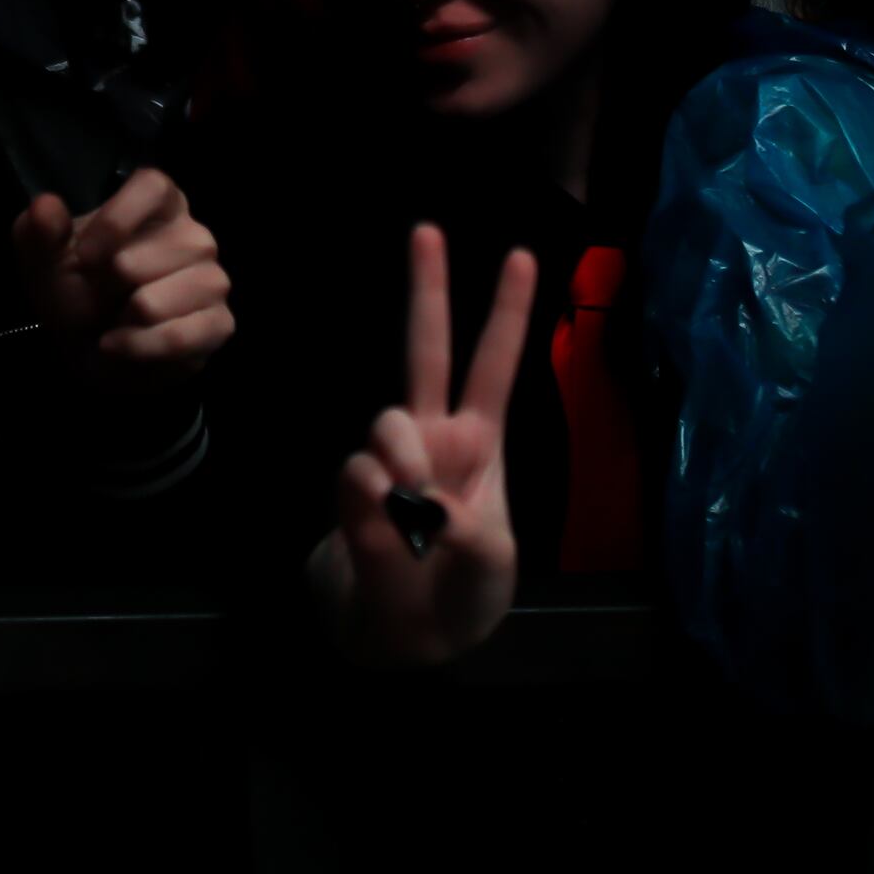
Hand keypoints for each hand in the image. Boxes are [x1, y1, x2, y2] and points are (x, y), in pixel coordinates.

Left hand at [7, 168, 233, 387]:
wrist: (91, 350)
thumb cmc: (73, 290)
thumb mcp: (42, 260)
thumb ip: (39, 230)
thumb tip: (46, 206)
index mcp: (157, 205)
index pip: (154, 186)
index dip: (118, 220)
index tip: (85, 257)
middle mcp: (193, 235)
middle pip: (160, 249)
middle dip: (113, 284)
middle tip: (99, 296)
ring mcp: (212, 280)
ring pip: (168, 297)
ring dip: (126, 318)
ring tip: (113, 321)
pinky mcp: (219, 324)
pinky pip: (181, 336)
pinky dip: (140, 347)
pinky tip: (119, 346)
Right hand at [315, 226, 535, 670]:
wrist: (403, 644)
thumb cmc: (460, 600)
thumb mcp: (492, 569)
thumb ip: (468, 529)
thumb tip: (418, 495)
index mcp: (480, 445)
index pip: (494, 368)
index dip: (508, 315)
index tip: (523, 255)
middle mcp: (431, 439)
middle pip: (426, 352)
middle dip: (428, 290)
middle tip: (428, 229)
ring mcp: (386, 463)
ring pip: (388, 423)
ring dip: (404, 462)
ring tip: (416, 516)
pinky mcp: (350, 495)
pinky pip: (359, 477)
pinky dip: (375, 507)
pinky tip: (385, 540)